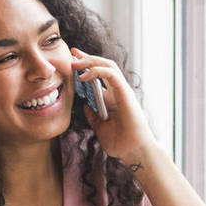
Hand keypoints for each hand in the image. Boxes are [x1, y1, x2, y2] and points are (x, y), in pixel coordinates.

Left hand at [71, 48, 156, 166]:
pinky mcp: (125, 93)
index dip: (86, 66)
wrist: (133, 152)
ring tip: (75, 62)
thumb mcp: (99, 128)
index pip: (99, 75)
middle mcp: (118, 91)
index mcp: (112, 98)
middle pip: (103, 65)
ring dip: (90, 61)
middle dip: (87, 57)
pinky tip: (83, 76)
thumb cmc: (121, 143)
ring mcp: (122, 91)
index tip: (72, 61)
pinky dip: (96, 72)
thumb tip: (84, 104)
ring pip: (108, 65)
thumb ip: (92, 115)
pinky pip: (111, 75)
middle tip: (72, 53)